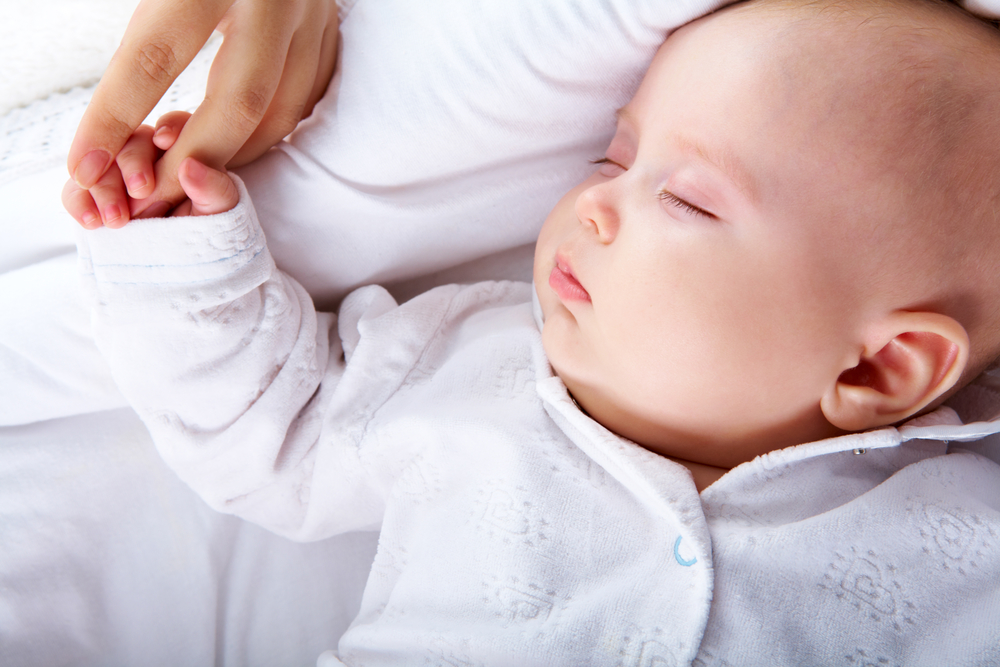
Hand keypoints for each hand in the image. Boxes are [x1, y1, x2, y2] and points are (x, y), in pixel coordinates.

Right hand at [64, 111, 238, 225]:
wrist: (192, 264)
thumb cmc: (213, 232)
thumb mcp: (222, 213)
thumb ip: (213, 189)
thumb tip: (190, 165)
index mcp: (184, 147)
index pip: (173, 125)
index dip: (168, 128)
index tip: (165, 142)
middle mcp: (150, 155)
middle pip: (131, 139)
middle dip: (132, 163)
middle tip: (141, 191)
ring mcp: (120, 174)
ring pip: (99, 162)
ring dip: (103, 186)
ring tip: (116, 218)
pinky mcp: (95, 195)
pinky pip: (77, 189)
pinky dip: (79, 201)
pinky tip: (89, 220)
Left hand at [66, 0, 338, 215]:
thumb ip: (146, 23)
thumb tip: (107, 112)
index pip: (154, 55)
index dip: (113, 118)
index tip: (84, 168)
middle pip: (239, 101)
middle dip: (191, 164)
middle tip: (147, 202)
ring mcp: (311, 15)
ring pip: (281, 113)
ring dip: (232, 158)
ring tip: (183, 177)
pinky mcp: (331, 29)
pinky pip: (304, 103)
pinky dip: (265, 134)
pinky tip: (231, 142)